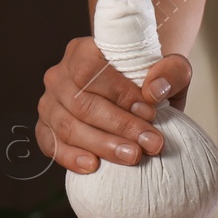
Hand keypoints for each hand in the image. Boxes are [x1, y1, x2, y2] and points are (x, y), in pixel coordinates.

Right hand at [36, 36, 192, 173]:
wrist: (136, 93)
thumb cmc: (150, 80)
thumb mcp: (170, 69)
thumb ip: (171, 72)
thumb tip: (154, 90)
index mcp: (83, 51)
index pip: (91, 71)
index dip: (120, 94)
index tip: (151, 113)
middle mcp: (59, 75)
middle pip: (80, 103)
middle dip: (118, 127)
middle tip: (149, 144)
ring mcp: (49, 103)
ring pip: (67, 127)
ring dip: (101, 145)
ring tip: (132, 157)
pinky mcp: (46, 128)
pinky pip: (51, 145)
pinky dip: (70, 157)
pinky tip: (92, 166)